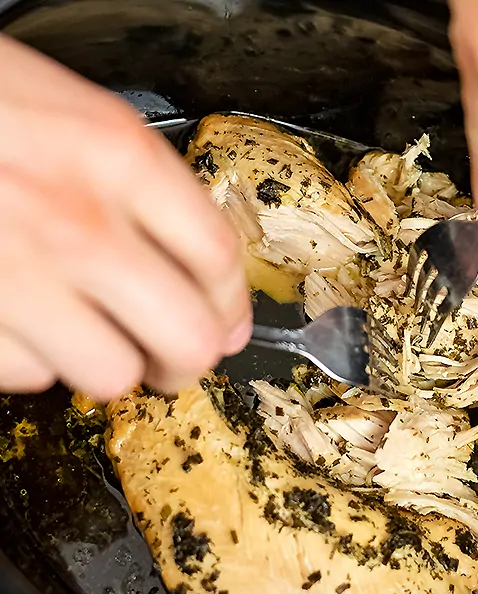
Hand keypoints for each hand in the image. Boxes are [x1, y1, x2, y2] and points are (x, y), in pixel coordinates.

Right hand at [0, 35, 251, 400]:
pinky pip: (31, 375)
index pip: (217, 260)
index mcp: (114, 157)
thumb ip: (142, 184)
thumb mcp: (68, 111)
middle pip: (188, 339)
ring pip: (112, 375)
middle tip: (172, 357)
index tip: (226, 322)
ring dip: (105, 362)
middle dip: (186, 360)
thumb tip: (202, 260)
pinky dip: (32, 358)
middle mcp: (77, 225)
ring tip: (86, 335)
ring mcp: (18, 278)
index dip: (231, 306)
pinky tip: (20, 319)